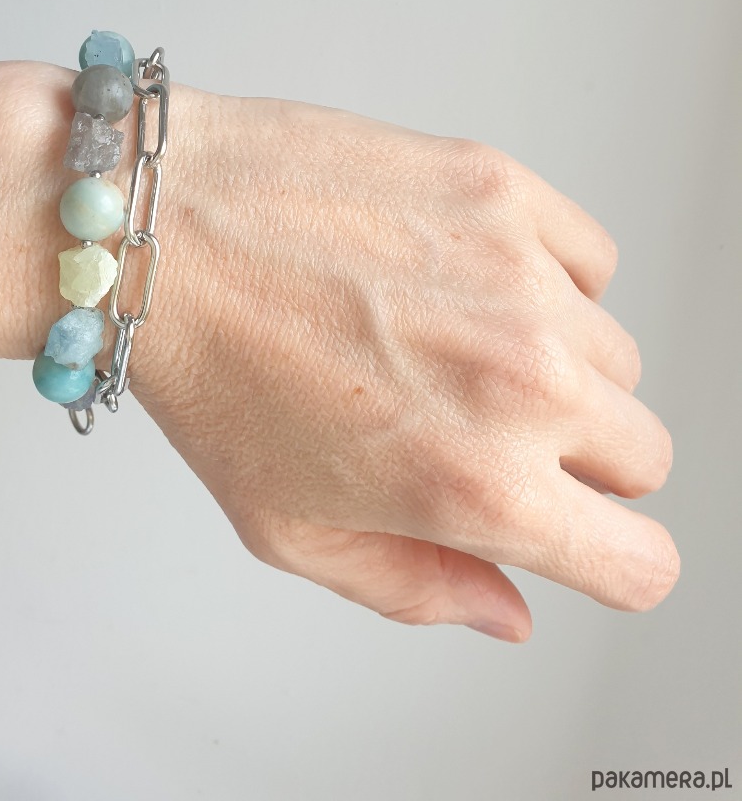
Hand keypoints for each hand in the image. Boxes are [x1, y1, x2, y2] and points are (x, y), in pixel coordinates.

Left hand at [122, 83, 678, 641]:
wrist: (159, 229)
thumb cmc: (207, 374)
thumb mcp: (291, 528)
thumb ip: (416, 588)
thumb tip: (507, 611)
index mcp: (476, 485)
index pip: (638, 562)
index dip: (610, 558)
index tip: (582, 534)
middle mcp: (521, 382)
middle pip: (641, 453)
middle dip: (577, 460)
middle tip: (483, 428)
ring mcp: (520, 275)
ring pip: (614, 355)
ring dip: (555, 363)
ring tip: (449, 343)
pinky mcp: (503, 190)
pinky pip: (590, 259)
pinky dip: (547, 277)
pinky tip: (465, 279)